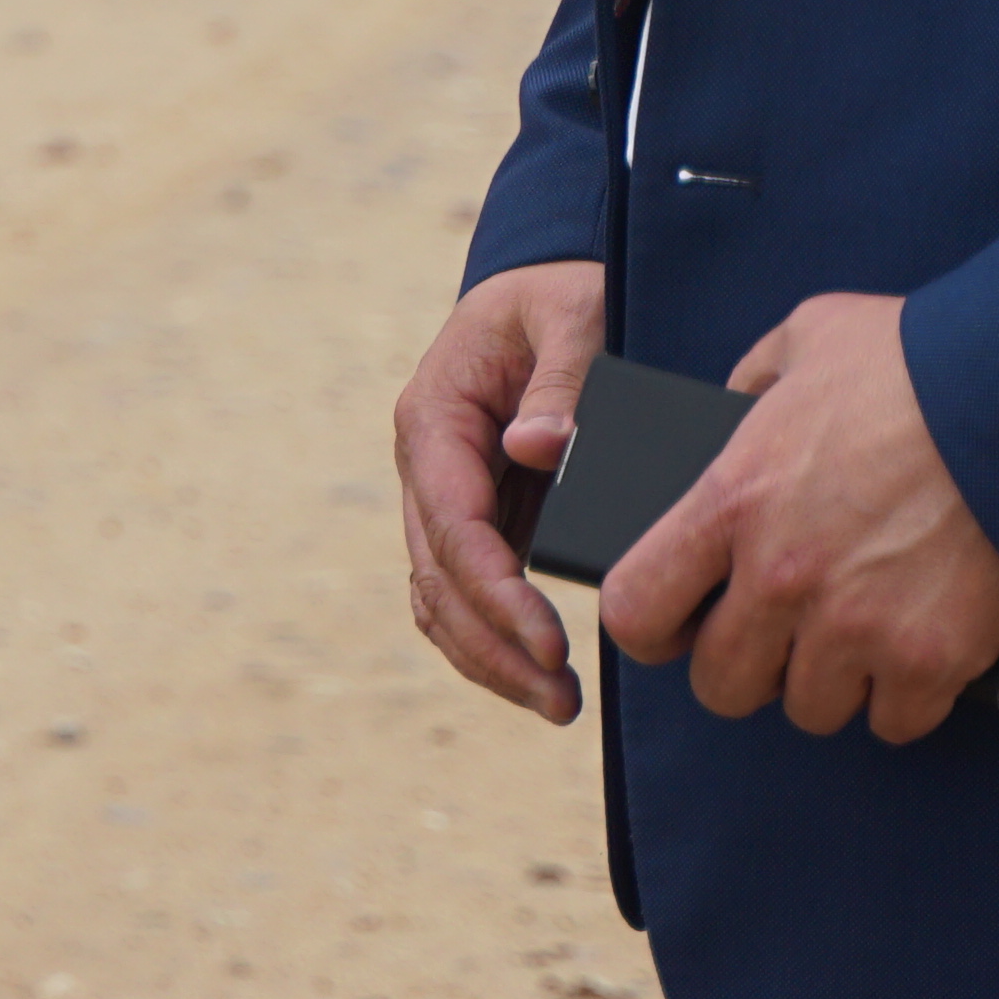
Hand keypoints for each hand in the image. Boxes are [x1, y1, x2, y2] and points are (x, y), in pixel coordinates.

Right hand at [393, 258, 601, 723]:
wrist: (552, 292)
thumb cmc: (566, 297)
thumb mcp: (574, 314)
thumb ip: (564, 377)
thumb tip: (535, 448)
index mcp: (434, 413)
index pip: (452, 522)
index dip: (496, 591)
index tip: (552, 642)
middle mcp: (424, 462)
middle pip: (437, 576)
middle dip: (495, 645)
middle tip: (564, 701)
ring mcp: (442, 494)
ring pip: (439, 597)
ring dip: (488, 658)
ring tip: (559, 706)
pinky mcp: (474, 517)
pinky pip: (463, 592)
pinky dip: (489, 640)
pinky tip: (537, 675)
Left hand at [599, 289, 998, 741]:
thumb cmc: (918, 362)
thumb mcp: (806, 338)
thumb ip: (749, 383)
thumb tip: (725, 417)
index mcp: (732, 499)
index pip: (636, 609)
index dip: (649, 628)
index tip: (676, 624)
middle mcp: (781, 577)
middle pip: (722, 684)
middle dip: (743, 666)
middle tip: (776, 634)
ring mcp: (857, 627)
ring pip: (809, 710)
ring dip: (827, 681)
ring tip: (854, 634)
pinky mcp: (932, 661)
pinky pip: (894, 723)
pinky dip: (902, 699)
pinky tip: (913, 652)